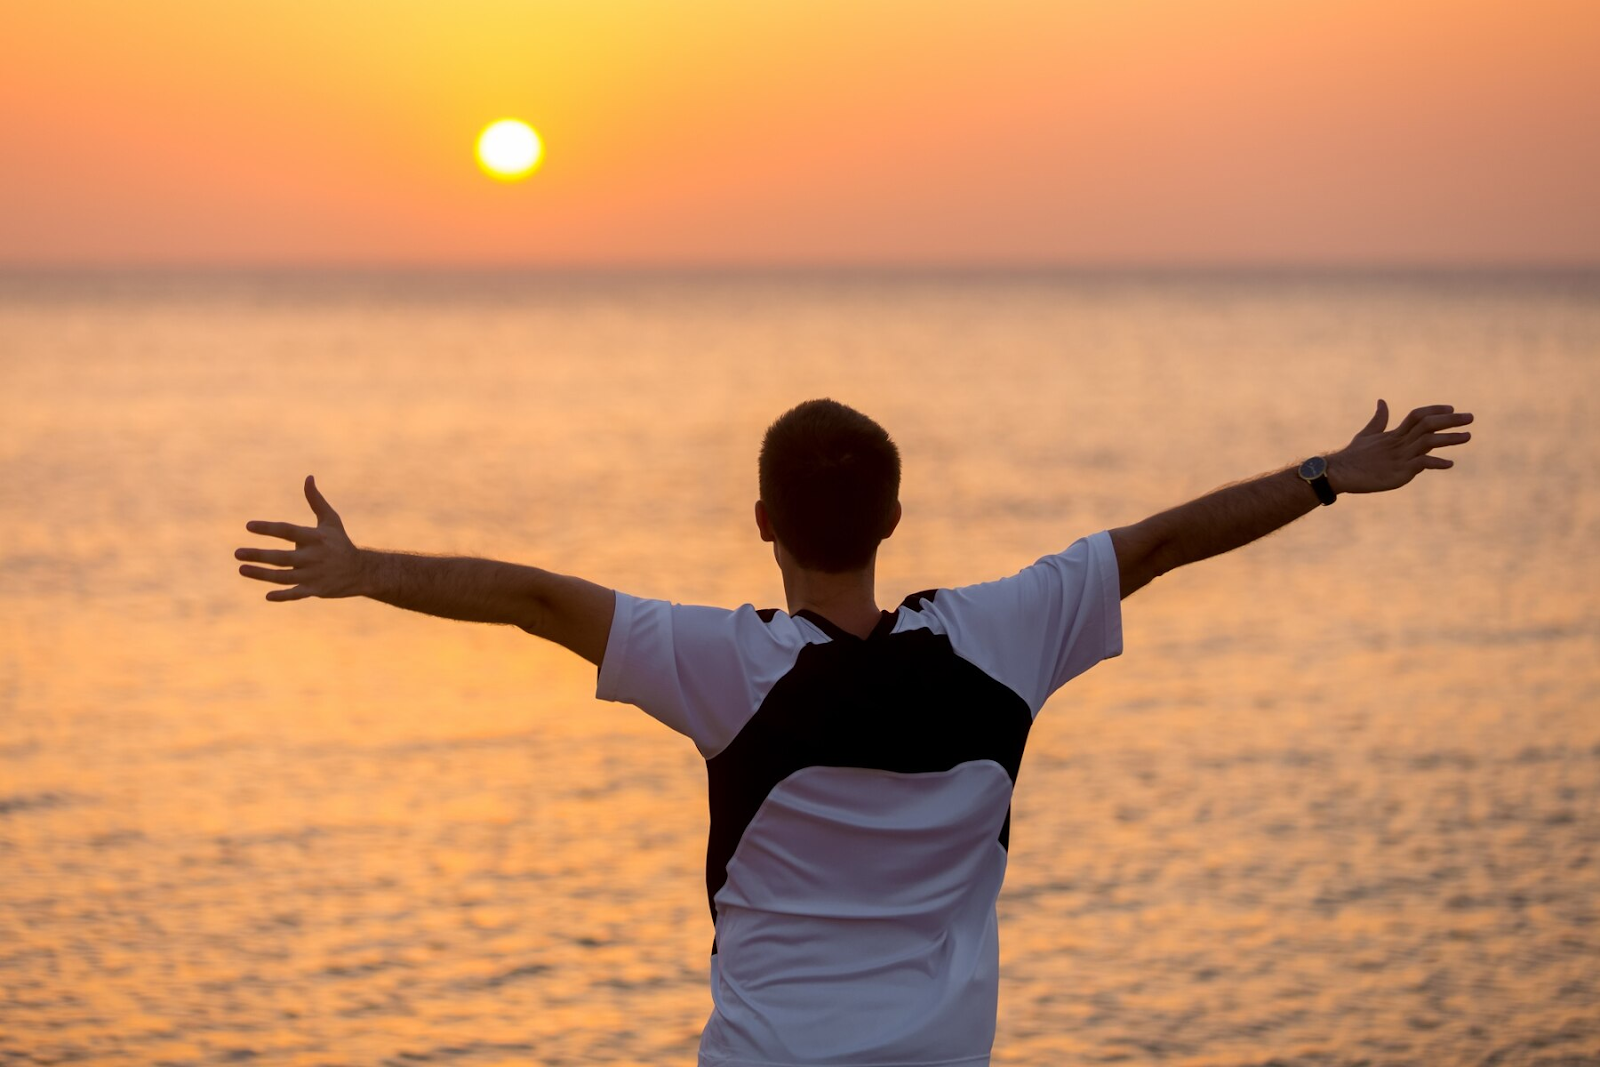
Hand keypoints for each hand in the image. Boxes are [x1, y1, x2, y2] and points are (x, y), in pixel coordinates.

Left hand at [236, 475, 363, 600]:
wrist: (361, 571)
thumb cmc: (340, 542)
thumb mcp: (330, 520)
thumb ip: (316, 500)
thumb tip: (308, 477)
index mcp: (315, 538)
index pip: (288, 531)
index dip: (268, 528)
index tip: (248, 525)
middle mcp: (314, 557)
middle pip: (281, 557)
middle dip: (259, 555)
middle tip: (237, 553)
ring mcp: (314, 576)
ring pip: (283, 577)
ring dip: (261, 575)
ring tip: (241, 568)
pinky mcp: (315, 590)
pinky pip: (296, 594)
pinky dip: (283, 596)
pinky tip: (267, 596)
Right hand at [1327, 400, 1472, 494]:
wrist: (1339, 472)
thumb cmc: (1352, 455)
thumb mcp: (1367, 435)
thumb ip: (1378, 420)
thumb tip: (1382, 401)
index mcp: (1393, 434)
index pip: (1418, 415)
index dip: (1435, 410)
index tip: (1452, 408)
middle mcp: (1399, 442)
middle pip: (1428, 425)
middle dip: (1450, 420)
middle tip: (1470, 418)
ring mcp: (1400, 457)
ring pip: (1428, 441)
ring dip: (1449, 438)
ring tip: (1468, 436)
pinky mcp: (1399, 471)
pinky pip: (1422, 463)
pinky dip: (1436, 462)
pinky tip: (1449, 463)